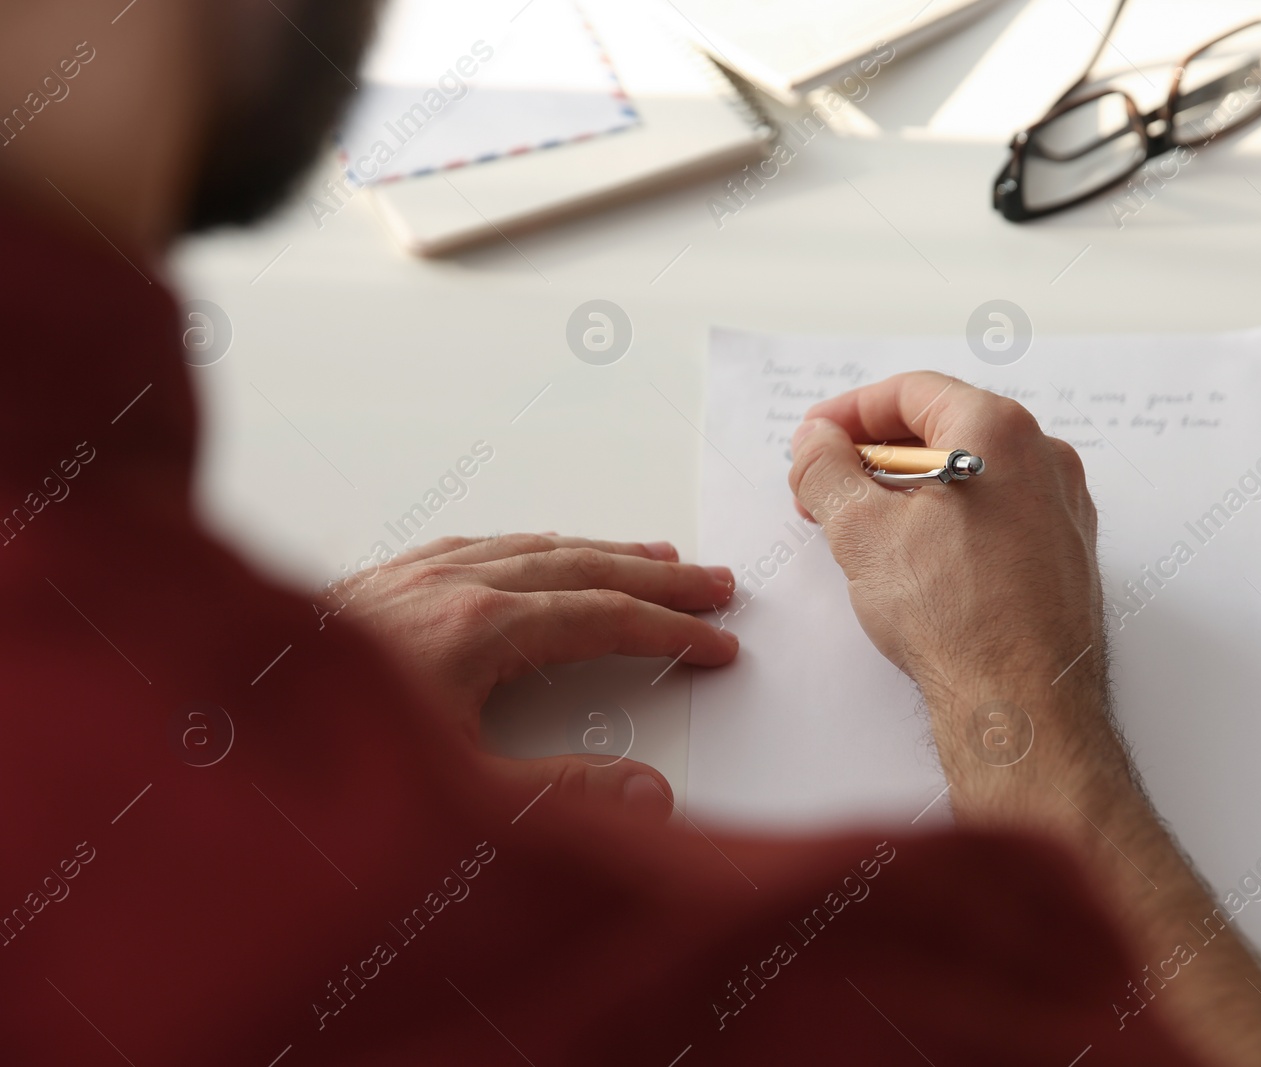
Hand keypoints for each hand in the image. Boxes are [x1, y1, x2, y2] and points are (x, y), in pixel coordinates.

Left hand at [327, 533, 738, 817]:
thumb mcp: (456, 801)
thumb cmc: (323, 765)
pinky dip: (532, 545)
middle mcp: (451, 587)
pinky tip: (537, 551)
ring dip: (601, 550)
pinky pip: (478, 544)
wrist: (208, 722)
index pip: (605, 619)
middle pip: (582, 566)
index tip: (718, 646)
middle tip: (716, 584)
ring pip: (531, 545)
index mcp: (481, 630)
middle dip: (657, 577)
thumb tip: (650, 793)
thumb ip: (562, 797)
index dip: (671, 632)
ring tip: (653, 557)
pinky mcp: (378, 583)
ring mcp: (412, 577)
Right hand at [789, 375, 1260, 1066]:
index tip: (814, 440)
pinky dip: (947, 522)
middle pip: (943, 429)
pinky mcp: (1064, 557)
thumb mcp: (861, 531)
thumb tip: (815, 444)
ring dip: (907, 491)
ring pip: (970, 475)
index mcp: (1000, 430)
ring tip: (859, 529)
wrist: (1022, 704)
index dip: (849, 413)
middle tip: (825, 486)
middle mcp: (1044, 458)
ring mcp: (1062, 509)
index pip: (912, 393)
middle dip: (873, 455)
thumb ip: (828, 469)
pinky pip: (996, 516)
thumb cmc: (956, 616)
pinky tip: (911, 562)